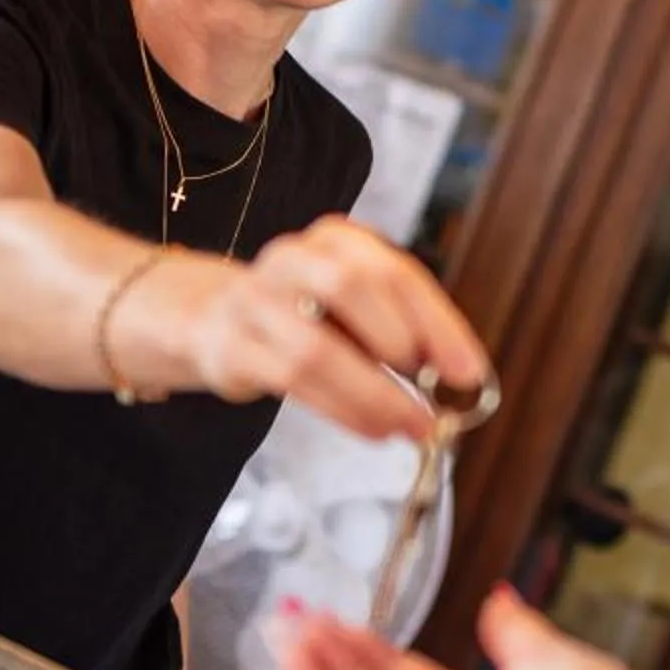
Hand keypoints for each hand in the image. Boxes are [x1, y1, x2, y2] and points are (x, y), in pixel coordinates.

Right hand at [120, 217, 489, 441]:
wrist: (201, 315)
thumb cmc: (296, 315)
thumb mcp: (350, 311)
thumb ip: (396, 332)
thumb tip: (454, 380)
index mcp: (333, 240)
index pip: (396, 272)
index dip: (439, 323)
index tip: (468, 371)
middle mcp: (293, 259)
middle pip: (354, 285)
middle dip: (405, 341)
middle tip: (435, 389)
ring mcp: (255, 301)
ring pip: (317, 344)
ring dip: (375, 393)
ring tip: (411, 424)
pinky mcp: (229, 346)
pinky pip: (289, 379)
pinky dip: (340, 408)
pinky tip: (373, 428)